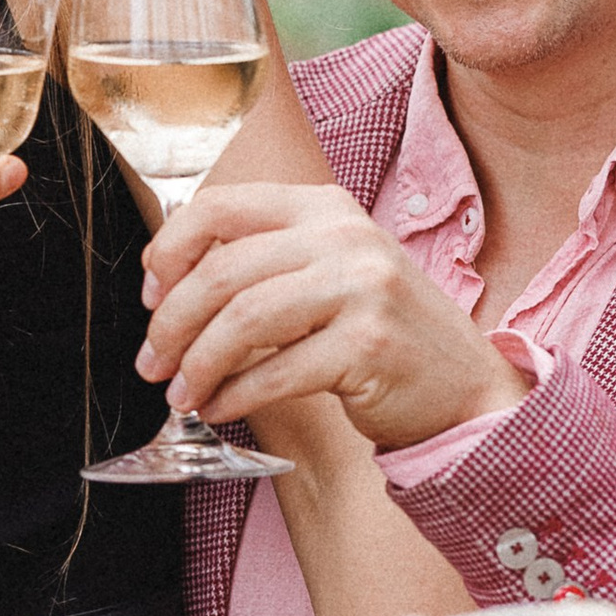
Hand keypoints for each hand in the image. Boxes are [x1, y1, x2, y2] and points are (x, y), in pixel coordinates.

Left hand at [136, 184, 528, 451]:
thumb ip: (264, 261)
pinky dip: (235, 394)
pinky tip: (221, 408)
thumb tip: (168, 284)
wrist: (464, 385)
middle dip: (173, 322)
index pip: (221, 207)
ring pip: (243, 320)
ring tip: (182, 393)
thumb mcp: (328, 270)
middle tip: (152, 361)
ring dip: (198, 364)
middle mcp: (344, 237)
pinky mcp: (368, 345)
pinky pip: (277, 371)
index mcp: (324, 207)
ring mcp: (362, 288)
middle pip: (223, 271)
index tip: (151, 293)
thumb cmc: (382, 331)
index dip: (170, 250)